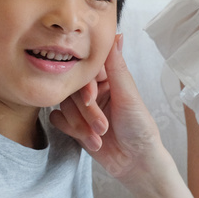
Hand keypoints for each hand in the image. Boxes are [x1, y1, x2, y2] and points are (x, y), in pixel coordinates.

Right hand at [51, 34, 163, 184]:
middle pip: (72, 88)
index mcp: (109, 78)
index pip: (87, 69)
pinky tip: (91, 141)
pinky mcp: (74, 125)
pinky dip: (72, 131)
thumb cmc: (139, 127)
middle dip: (86, 110)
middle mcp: (94, 90)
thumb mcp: (128, 96)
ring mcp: (83, 108)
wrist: (136, 163)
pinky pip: (58, 119)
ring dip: (81, 124)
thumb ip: (117, 66)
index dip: (86, 84)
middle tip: (102, 125)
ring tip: (100, 136)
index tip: (91, 98)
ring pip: (65, 105)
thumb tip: (116, 34)